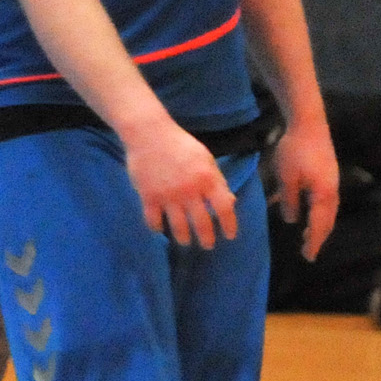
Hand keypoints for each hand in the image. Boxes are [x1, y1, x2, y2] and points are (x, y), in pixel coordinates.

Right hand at [125, 117, 235, 249]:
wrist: (149, 134)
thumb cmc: (180, 144)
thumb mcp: (205, 159)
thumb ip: (218, 181)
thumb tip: (231, 202)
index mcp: (207, 179)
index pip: (224, 208)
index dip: (229, 224)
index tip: (230, 236)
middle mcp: (189, 191)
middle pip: (202, 223)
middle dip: (206, 238)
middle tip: (208, 245)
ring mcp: (168, 196)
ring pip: (178, 226)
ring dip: (183, 238)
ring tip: (185, 242)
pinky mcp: (148, 197)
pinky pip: (154, 220)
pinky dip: (157, 227)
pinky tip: (160, 229)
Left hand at [271, 114, 341, 261]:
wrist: (309, 123)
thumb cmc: (295, 150)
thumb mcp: (286, 178)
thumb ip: (289, 201)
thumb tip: (291, 220)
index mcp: (323, 195)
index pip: (319, 225)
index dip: (313, 242)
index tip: (308, 256)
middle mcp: (332, 191)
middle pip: (328, 220)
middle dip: (319, 236)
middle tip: (309, 250)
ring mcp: (332, 182)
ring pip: (328, 211)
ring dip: (319, 225)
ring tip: (308, 235)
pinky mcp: (329, 174)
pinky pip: (325, 200)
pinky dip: (318, 211)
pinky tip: (308, 210)